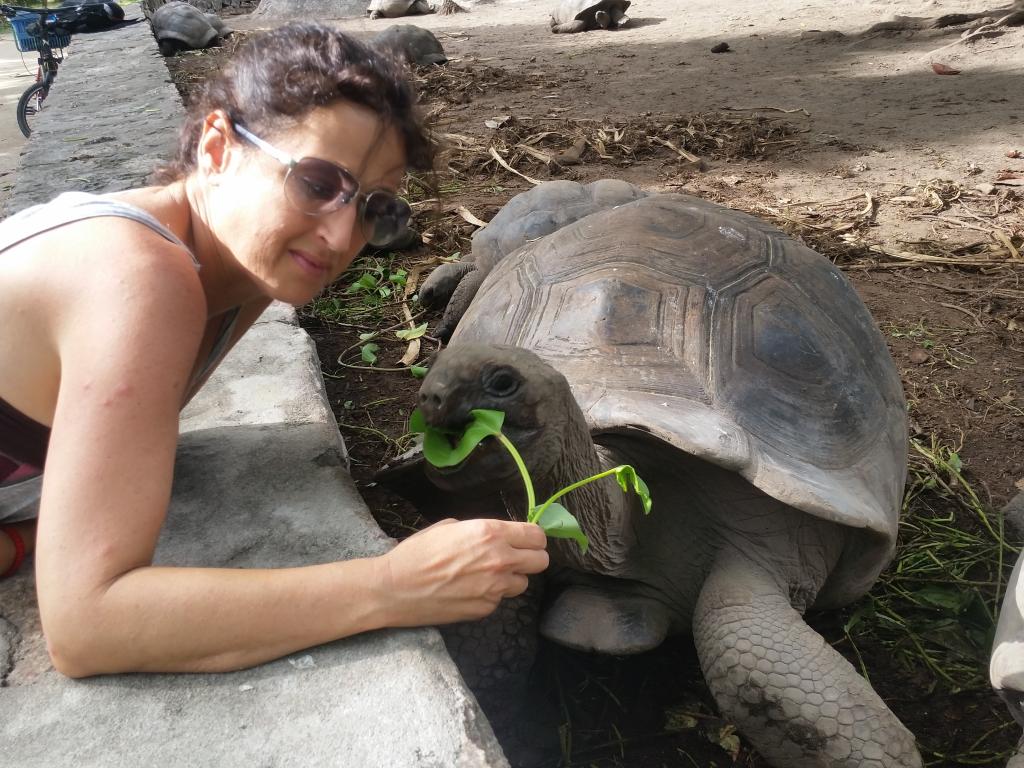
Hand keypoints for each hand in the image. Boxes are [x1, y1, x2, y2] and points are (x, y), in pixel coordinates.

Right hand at [376, 518, 548, 626]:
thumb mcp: (450, 527)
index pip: (536, 536)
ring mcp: (495, 588)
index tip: (525, 540)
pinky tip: (469, 590)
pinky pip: (500, 599)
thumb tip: (498, 536)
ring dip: (511, 578)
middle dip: (530, 558)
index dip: (533, 538)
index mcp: (491, 533)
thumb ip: (481, 531)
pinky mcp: (485, 609)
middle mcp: (500, 560)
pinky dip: (491, 595)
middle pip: (541, 561)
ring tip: (486, 575)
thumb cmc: (417, 553)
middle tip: (514, 558)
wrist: (395, 588)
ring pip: (523, 583)